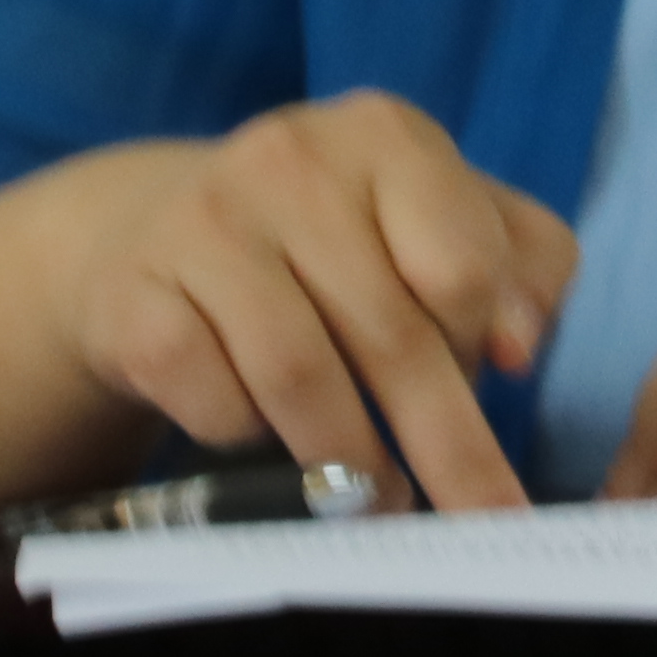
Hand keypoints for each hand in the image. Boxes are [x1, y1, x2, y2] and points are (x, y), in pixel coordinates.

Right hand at [36, 94, 579, 517]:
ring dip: (349, 462)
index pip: (463, 265)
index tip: (496, 388)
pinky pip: (216, 404)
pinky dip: (253, 439)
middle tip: (478, 521)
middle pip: (392, 334)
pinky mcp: (134, 296)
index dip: (481, 340)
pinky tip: (266, 434)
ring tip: (374, 500)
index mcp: (384, 135)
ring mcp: (202, 225)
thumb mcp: (437, 220)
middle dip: (445, 446)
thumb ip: (518, 266)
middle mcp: (290, 161)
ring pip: (300, 378)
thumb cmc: (331, 240)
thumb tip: (523, 347)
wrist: (152, 233)